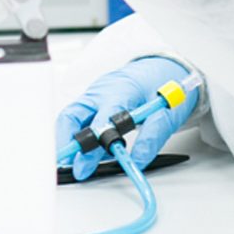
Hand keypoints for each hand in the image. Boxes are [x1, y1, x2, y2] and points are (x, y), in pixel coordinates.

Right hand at [57, 57, 198, 179]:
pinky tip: (85, 148)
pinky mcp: (94, 98)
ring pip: (71, 116)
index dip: (89, 147)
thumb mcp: (167, 112)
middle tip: (66, 165)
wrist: (161, 66)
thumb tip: (137, 161)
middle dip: (66, 142)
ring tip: (72, 160)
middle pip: (72, 116)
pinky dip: (77, 132)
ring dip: (68, 138)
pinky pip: (78, 116)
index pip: (99, 122)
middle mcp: (102, 90)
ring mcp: (95, 93)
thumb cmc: (164, 85)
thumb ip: (152, 137)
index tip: (83, 167)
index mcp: (121, 92)